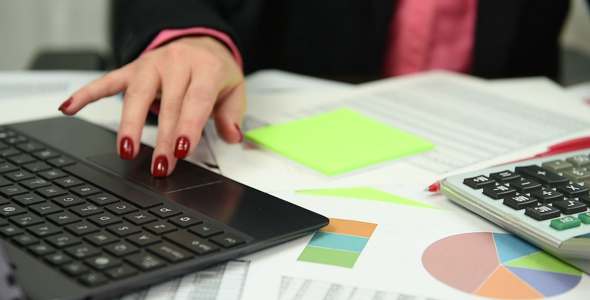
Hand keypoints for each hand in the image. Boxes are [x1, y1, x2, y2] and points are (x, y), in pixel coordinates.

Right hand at [58, 36, 245, 176]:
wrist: (200, 42)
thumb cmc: (214, 70)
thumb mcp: (234, 89)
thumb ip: (232, 114)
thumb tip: (232, 136)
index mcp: (206, 68)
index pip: (196, 100)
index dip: (188, 126)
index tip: (181, 150)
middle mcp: (177, 63)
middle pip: (168, 104)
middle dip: (163, 139)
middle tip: (161, 166)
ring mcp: (152, 64)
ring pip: (136, 95)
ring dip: (130, 125)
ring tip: (126, 150)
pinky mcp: (132, 68)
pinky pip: (107, 81)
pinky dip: (87, 93)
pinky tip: (70, 107)